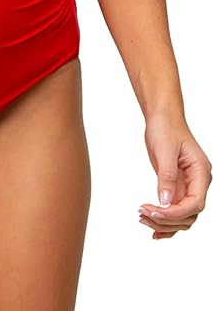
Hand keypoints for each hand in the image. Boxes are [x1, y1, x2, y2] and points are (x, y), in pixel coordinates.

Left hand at [138, 113, 212, 238]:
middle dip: (167, 219)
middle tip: (143, 214)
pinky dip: (165, 220)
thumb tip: (166, 202)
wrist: (162, 117)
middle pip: (189, 214)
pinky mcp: (177, 187)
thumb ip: (166, 177)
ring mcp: (188, 186)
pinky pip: (174, 210)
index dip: (176, 213)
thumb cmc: (166, 127)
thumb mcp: (165, 151)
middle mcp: (197, 182)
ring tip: (142, 217)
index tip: (155, 212)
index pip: (195, 203)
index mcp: (201, 173)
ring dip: (164, 222)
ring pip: (182, 216)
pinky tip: (151, 225)